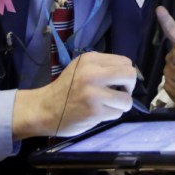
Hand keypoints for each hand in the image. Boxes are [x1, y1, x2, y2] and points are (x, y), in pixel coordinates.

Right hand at [12, 52, 136, 138]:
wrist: (44, 109)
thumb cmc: (66, 89)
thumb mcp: (81, 68)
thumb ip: (103, 67)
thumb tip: (130, 75)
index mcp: (90, 59)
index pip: (125, 61)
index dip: (125, 74)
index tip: (118, 82)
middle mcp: (91, 73)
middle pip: (130, 75)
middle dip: (130, 87)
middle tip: (120, 93)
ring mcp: (93, 93)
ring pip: (127, 98)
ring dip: (121, 105)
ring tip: (108, 105)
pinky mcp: (94, 112)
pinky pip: (117, 113)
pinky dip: (112, 115)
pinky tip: (99, 113)